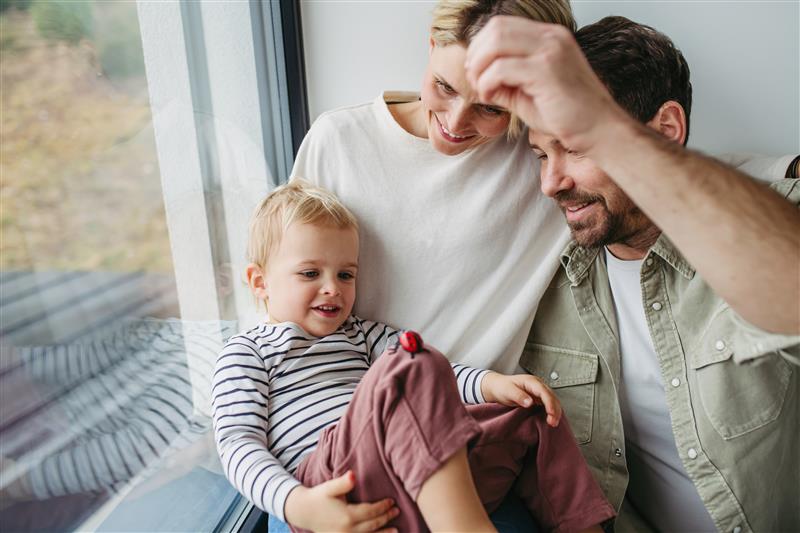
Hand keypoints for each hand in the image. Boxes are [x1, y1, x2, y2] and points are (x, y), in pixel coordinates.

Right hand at [284, 470, 398, 531]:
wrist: (304, 512)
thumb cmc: (319, 497)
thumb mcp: (330, 487)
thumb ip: (343, 482)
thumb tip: (353, 474)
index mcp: (347, 515)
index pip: (371, 511)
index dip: (383, 507)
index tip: (392, 501)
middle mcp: (347, 530)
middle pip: (372, 524)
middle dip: (386, 518)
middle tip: (397, 511)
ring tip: (396, 531)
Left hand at [465, 16, 626, 153]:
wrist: (598, 130)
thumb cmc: (567, 115)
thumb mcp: (528, 92)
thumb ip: (504, 80)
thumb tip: (476, 76)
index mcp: (549, 37)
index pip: (502, 25)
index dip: (480, 46)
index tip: (476, 72)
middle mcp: (551, 37)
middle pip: (496, 28)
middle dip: (476, 55)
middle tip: (474, 80)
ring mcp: (551, 50)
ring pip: (496, 43)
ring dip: (479, 68)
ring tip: (482, 90)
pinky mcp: (546, 70)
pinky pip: (500, 69)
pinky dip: (486, 84)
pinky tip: (490, 98)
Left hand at [480, 372, 561, 426]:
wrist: (497, 387)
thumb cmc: (501, 387)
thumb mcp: (507, 391)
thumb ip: (518, 396)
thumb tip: (530, 402)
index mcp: (531, 382)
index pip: (544, 392)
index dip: (549, 403)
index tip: (551, 413)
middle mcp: (538, 385)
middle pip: (552, 396)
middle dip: (555, 409)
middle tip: (553, 423)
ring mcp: (539, 392)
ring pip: (552, 401)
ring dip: (555, 411)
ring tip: (553, 423)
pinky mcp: (538, 398)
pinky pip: (549, 404)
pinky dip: (552, 412)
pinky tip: (551, 419)